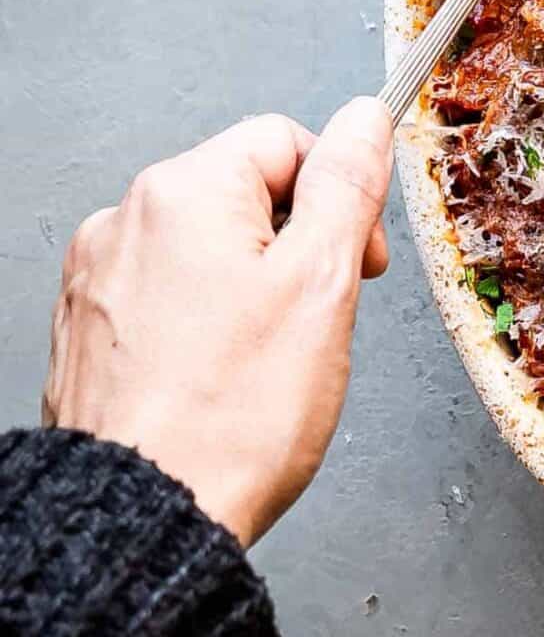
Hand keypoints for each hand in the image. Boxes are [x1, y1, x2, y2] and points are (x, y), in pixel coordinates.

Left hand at [42, 99, 394, 547]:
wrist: (143, 516)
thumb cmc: (231, 418)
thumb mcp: (322, 285)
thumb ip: (346, 187)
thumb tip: (362, 119)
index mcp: (185, 192)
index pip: (287, 140)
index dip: (341, 196)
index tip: (359, 262)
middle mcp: (127, 219)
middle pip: (243, 193)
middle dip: (295, 247)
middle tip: (317, 321)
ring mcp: (99, 277)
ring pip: (206, 250)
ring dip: (250, 288)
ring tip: (264, 362)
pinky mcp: (88, 330)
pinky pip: (165, 298)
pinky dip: (202, 326)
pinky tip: (219, 380)